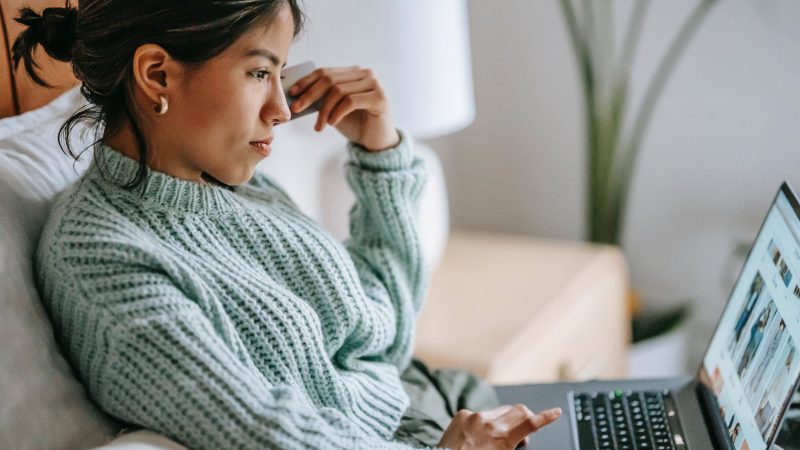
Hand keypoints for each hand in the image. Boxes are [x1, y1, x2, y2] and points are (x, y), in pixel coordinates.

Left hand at [287, 66, 399, 151]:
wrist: (377, 141)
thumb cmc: (356, 124)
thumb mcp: (334, 109)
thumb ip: (321, 99)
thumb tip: (296, 96)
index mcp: (352, 73)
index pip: (325, 72)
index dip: (306, 81)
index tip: (292, 93)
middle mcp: (365, 74)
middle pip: (329, 79)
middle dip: (310, 94)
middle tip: (297, 109)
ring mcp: (374, 84)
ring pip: (338, 91)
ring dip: (324, 110)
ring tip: (319, 125)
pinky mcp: (379, 98)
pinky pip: (350, 101)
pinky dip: (337, 113)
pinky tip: (332, 123)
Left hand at [437, 404, 561, 449]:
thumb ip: (513, 446)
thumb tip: (522, 440)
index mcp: (503, 439)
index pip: (530, 423)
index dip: (546, 417)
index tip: (556, 412)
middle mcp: (490, 424)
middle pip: (518, 410)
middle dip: (526, 417)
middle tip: (525, 428)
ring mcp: (475, 417)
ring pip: (499, 411)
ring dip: (503, 420)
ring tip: (495, 437)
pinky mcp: (462, 414)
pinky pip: (479, 413)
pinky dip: (483, 421)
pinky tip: (476, 435)